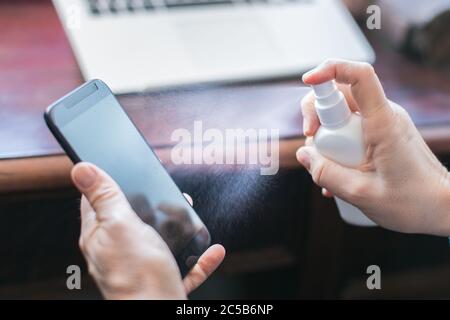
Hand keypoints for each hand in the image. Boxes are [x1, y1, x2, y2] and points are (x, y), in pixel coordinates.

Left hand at [71, 162, 224, 298]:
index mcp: (101, 236)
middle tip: (165, 191)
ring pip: (159, 241)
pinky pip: (184, 266)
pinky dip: (199, 258)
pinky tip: (212, 251)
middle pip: (132, 219)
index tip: (120, 168)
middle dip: (150, 203)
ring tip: (189, 214)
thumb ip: (104, 197)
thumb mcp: (120, 225)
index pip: (95, 202)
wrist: (159, 314)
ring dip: (176, 227)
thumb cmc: (138, 275)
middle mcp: (119, 252)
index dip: (106, 182)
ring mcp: (142, 267)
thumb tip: (81, 169)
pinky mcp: (165, 281)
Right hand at [297, 59, 449, 235]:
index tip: (307, 81)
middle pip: (341, 92)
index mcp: (383, 123)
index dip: (330, 69)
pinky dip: (336, 144)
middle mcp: (384, 115)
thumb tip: (303, 154)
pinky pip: (350, 128)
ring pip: (342, 113)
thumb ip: (327, 173)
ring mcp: (383, 123)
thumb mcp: (361, 194)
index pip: (359, 76)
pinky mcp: (381, 134)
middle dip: (317, 114)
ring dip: (326, 135)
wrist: (443, 207)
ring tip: (327, 167)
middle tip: (313, 146)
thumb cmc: (413, 203)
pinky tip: (337, 173)